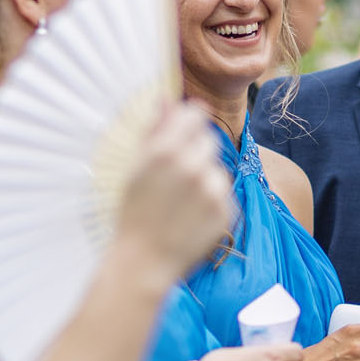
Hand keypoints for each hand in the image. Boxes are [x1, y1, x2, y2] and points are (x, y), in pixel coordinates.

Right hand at [114, 104, 233, 280]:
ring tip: (181, 202)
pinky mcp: (227, 210)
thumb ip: (155, 130)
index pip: (195, 114)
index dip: (188, 123)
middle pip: (209, 139)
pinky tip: (191, 216)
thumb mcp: (135, 167)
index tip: (181, 135)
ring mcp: (213, 189)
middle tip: (176, 176)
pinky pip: (223, 193)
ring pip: (218, 168)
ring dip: (205, 177)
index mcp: (166, 150)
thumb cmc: (133, 212)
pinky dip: (212, 200)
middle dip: (196, 151)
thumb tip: (167, 99)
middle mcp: (193, 166)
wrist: (144, 261)